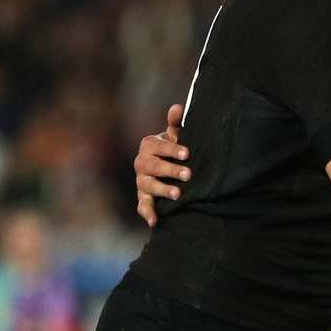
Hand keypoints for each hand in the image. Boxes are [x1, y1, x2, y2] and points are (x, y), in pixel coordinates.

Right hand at [133, 102, 189, 226]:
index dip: (173, 150)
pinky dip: (148, 214)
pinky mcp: (144, 198)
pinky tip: (154, 222)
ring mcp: (142, 182)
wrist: (166, 169)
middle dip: (171, 170)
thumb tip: (178, 108)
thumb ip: (176, 124)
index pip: (159, 147)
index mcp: (149, 146)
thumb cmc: (173, 150)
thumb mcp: (175, 137)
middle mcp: (142, 163)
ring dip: (162, 190)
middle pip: (154, 167)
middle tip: (189, 174)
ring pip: (149, 186)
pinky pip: (143, 206)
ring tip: (178, 194)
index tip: (187, 154)